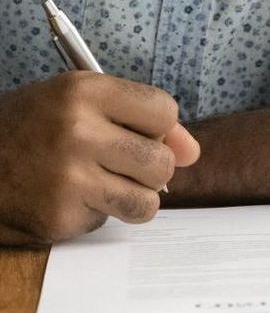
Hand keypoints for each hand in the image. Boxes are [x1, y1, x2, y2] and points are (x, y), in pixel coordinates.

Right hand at [0, 71, 199, 245]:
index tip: (145, 134)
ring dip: (134, 198)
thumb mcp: (78, 101)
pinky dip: (98, 215)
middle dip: (152, 169)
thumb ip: (139, 117)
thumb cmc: (33, 127)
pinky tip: (72, 199)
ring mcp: (68, 178)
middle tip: (125, 165)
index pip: (163, 112)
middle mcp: (77, 131)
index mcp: (84, 90)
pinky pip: (108, 222)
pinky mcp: (58, 217)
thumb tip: (193, 152)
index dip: (161, 128)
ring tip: (107, 186)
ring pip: (146, 201)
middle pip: (161, 162)